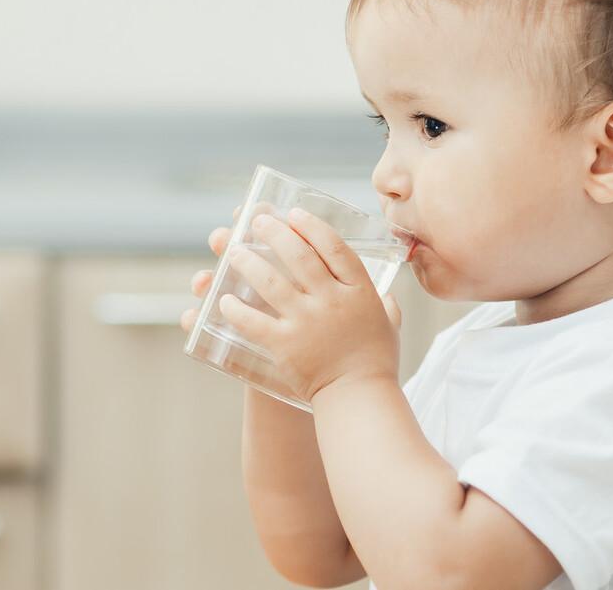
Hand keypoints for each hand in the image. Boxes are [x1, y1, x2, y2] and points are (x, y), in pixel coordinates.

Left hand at [182, 204, 403, 404]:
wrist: (359, 398)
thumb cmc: (376, 362)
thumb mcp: (389, 324)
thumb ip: (386, 304)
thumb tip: (386, 294)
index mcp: (359, 290)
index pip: (334, 246)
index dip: (312, 226)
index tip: (294, 214)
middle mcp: (332, 300)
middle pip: (298, 255)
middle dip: (274, 232)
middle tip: (257, 221)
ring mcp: (307, 321)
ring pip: (270, 281)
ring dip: (247, 261)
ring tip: (232, 250)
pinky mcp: (285, 345)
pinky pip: (253, 321)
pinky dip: (235, 308)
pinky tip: (223, 300)